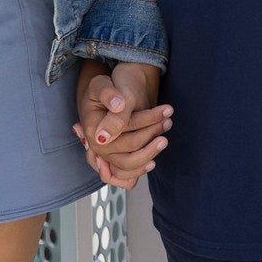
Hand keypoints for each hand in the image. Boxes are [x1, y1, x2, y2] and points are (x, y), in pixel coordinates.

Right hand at [74, 60, 171, 189]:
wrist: (117, 91)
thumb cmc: (110, 86)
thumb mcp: (103, 84)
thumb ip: (108, 95)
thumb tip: (117, 108)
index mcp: (93, 131)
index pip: (123, 136)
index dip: (146, 124)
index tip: (165, 112)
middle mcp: (99, 148)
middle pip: (127, 157)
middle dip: (151, 138)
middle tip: (167, 121)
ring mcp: (109, 155)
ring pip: (129, 169)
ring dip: (150, 153)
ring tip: (165, 131)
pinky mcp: (119, 157)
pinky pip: (127, 177)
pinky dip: (140, 169)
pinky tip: (154, 159)